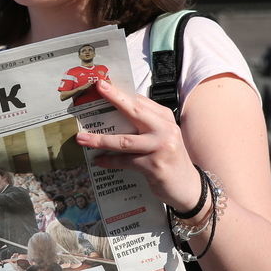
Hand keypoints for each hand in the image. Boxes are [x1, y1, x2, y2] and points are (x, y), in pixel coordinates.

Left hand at [73, 78, 202, 208]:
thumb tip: (113, 114)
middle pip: (135, 111)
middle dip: (114, 98)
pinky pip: (126, 161)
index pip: (140, 101)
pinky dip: (110, 160)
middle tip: (98, 87)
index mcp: (165, 118)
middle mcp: (165, 129)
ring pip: (124, 140)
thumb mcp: (161, 137)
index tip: (102, 84)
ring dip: (100, 139)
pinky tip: (98, 160)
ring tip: (81, 138)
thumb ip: (144, 124)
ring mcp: (160, 147)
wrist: (188, 187)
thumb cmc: (169, 159)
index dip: (120, 93)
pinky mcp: (155, 166)